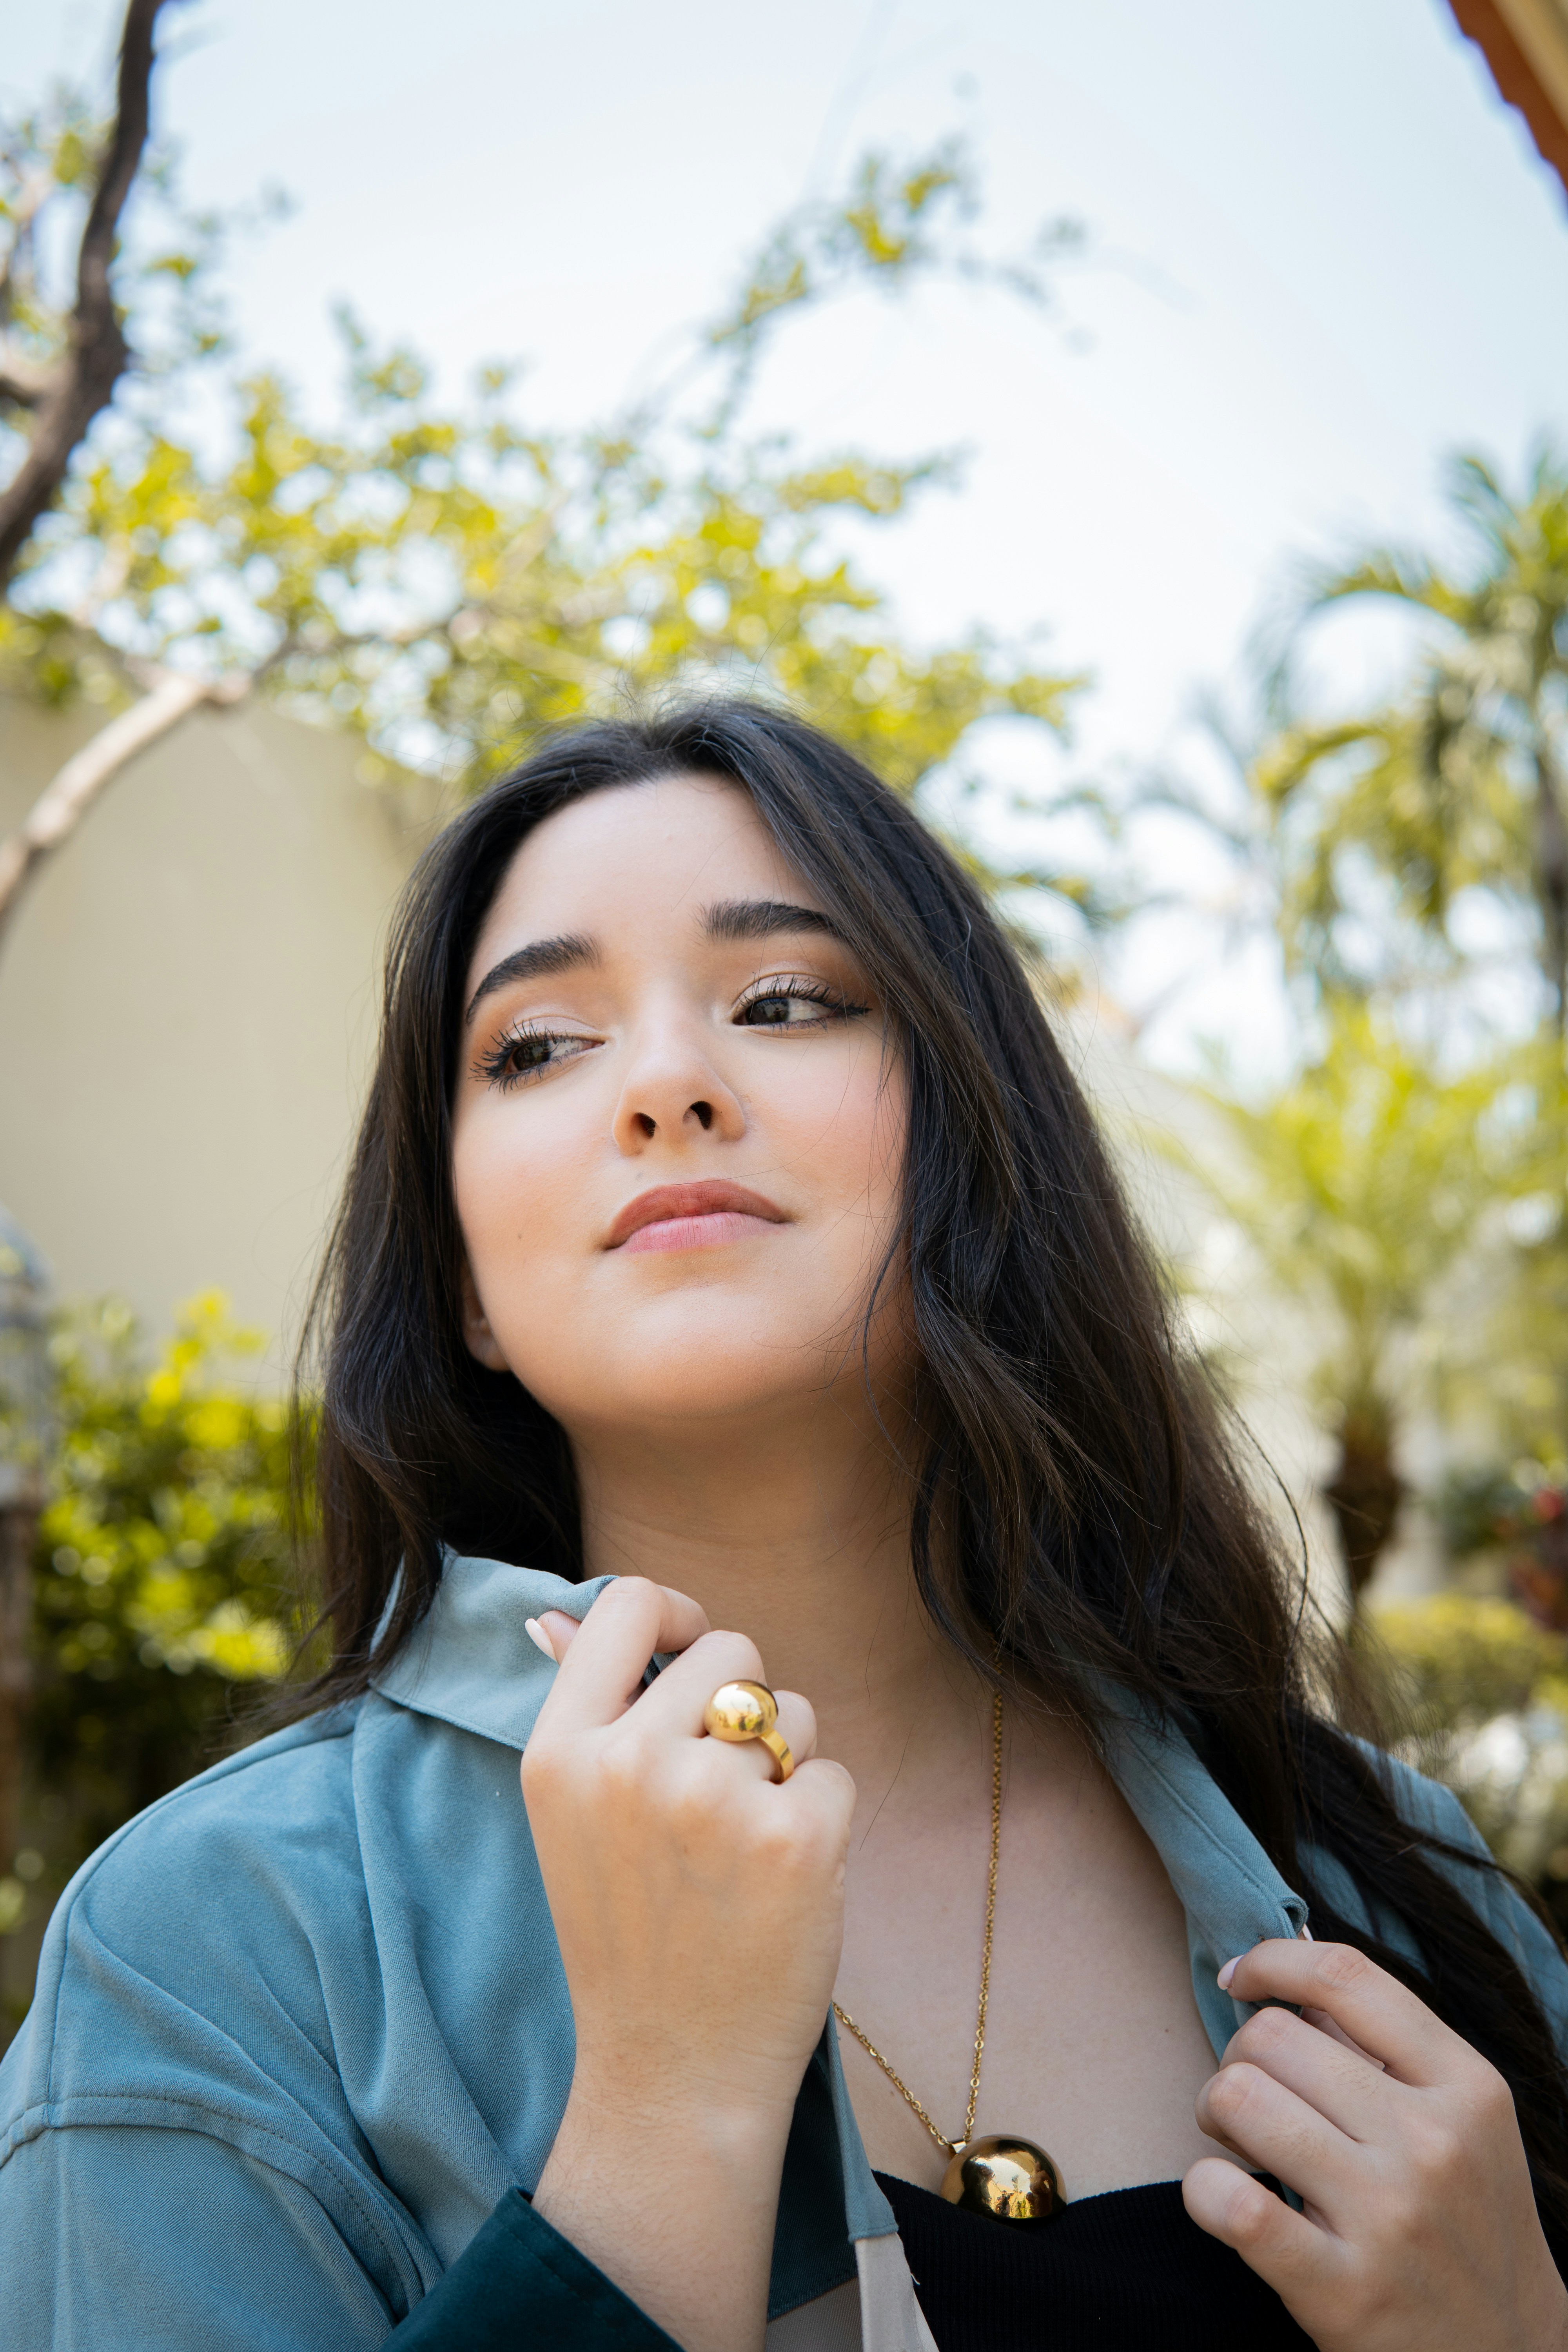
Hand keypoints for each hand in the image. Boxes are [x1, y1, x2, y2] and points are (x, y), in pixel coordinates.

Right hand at [523, 1578, 854, 2351]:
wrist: (671, 2075)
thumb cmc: (628, 1937)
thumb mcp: (569, 1818)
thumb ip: (582, 1709)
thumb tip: (556, 1614)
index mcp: (562, 1752)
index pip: (629, 1604)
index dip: (676, 1615)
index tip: (689, 1653)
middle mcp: (631, 1764)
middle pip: (731, 1651)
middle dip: (740, 1710)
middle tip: (713, 1801)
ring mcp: (715, 1800)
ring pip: (790, 1712)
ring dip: (782, 1767)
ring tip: (738, 1851)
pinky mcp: (797, 1839)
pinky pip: (832, 1773)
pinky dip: (822, 1821)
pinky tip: (781, 1882)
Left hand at [1183, 1938, 1567, 2351]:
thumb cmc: (1464, 2220)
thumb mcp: (1462, 2123)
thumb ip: (1386, 2048)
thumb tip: (1291, 1986)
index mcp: (1466, 2087)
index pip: (1345, 1977)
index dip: (1272, 1960)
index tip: (1241, 1977)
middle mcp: (1431, 2144)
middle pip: (1274, 2035)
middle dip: (1240, 2057)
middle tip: (1253, 2099)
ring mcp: (1387, 2217)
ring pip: (1239, 2097)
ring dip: (1216, 2112)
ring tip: (1239, 2143)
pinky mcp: (1341, 2290)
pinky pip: (1231, 2203)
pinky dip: (1204, 2191)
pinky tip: (1222, 2198)